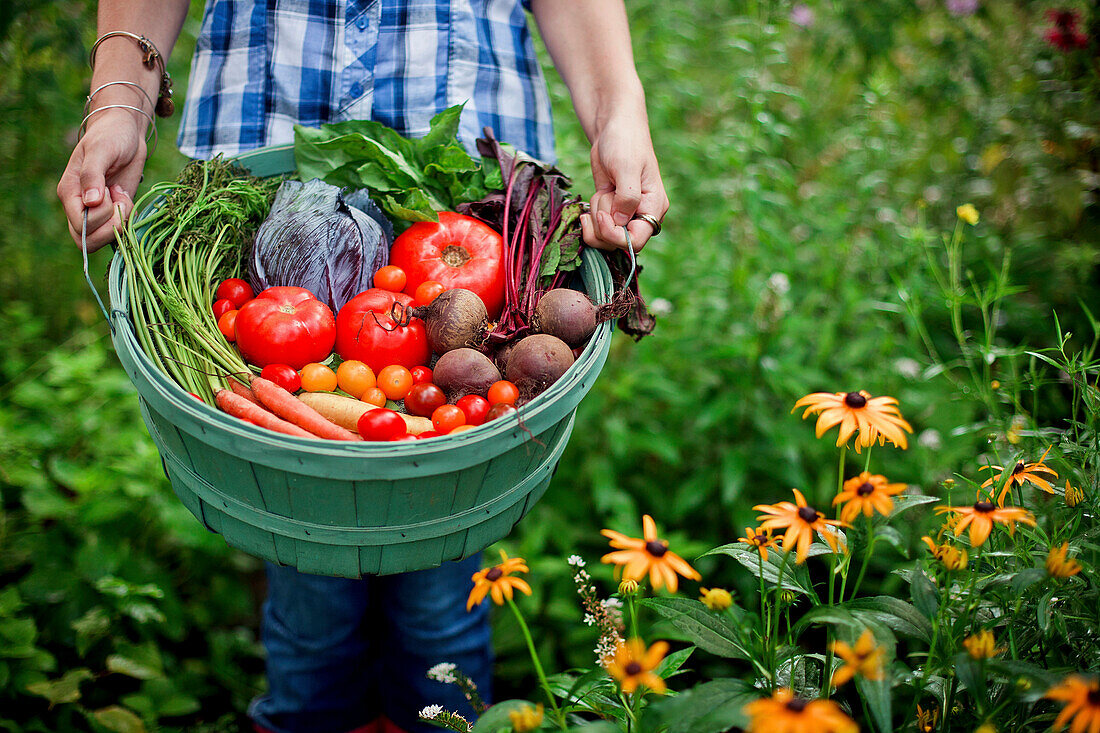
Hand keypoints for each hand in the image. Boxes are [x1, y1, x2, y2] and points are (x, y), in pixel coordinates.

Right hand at [57, 108, 146, 250]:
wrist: (126, 133)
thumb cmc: (111, 136)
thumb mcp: (101, 150)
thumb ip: (93, 174)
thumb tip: (90, 202)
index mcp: (69, 192)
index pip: (79, 225)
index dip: (99, 216)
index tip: (109, 191)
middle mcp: (79, 206)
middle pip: (89, 239)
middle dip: (111, 225)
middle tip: (120, 198)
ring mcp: (96, 212)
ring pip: (102, 240)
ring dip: (119, 224)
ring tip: (123, 197)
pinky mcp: (113, 213)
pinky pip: (117, 232)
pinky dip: (127, 222)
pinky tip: (127, 200)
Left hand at [580, 112, 668, 252]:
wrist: (613, 129)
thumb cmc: (625, 143)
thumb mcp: (626, 168)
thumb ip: (627, 198)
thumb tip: (619, 222)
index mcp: (654, 207)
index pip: (636, 241)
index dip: (615, 236)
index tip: (602, 216)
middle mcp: (641, 215)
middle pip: (617, 244)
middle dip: (601, 224)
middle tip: (602, 196)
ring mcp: (624, 215)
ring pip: (604, 238)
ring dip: (595, 217)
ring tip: (602, 192)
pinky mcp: (610, 211)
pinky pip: (596, 227)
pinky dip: (590, 216)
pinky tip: (595, 196)